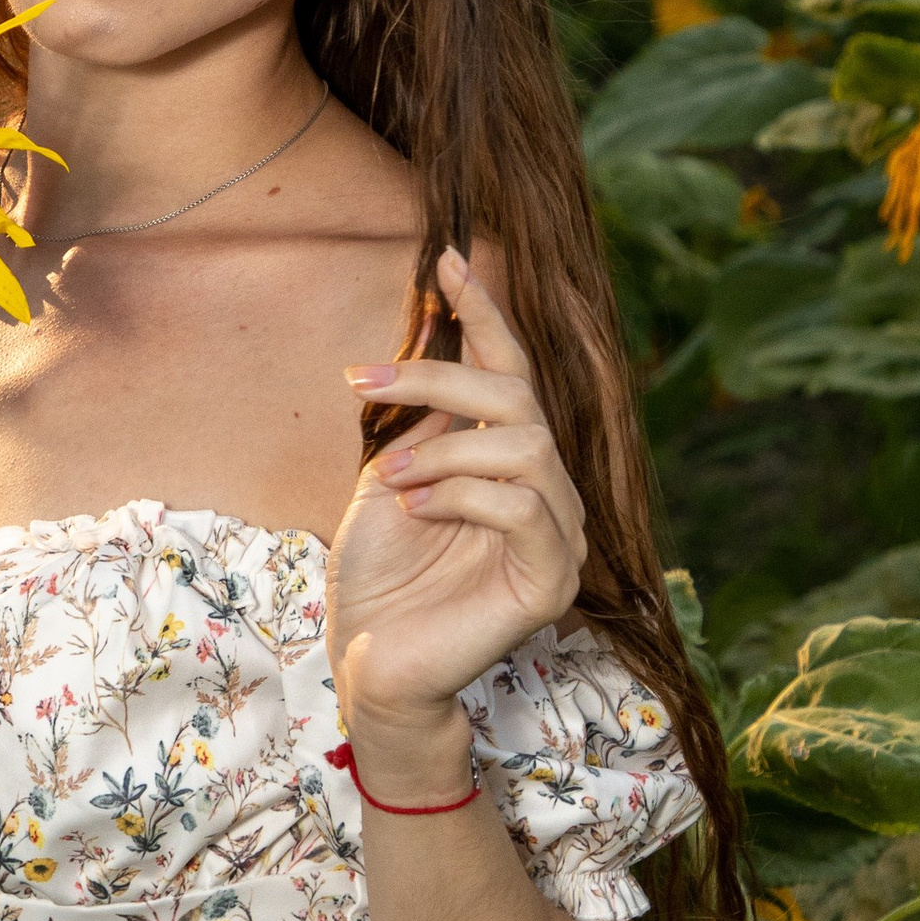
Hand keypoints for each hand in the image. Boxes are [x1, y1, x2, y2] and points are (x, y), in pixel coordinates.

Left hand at [325, 248, 585, 783]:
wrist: (369, 663)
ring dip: (444, 446)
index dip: (485, 312)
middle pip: (516, 395)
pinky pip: (523, 505)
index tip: (449, 257)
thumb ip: (422, 413)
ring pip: (524, 444)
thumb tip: (438, 327)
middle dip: (439, 371)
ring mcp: (557, 534)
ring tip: (390, 474)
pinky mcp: (552, 577)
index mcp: (508, 461)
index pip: (510, 371)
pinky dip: (462, 494)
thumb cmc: (377, 577)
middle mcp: (545, 490)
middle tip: (362, 377)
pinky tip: (420, 508)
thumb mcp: (389, 472)